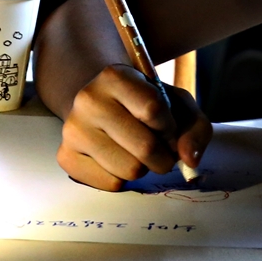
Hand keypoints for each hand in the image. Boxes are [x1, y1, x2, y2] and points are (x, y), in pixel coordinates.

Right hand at [57, 64, 212, 190]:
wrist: (103, 107)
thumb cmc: (146, 105)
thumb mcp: (177, 104)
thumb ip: (195, 129)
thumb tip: (189, 160)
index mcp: (115, 76)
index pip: (154, 110)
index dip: (170, 128)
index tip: (169, 129)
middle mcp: (88, 99)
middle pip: (144, 147)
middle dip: (163, 157)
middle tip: (161, 151)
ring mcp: (73, 129)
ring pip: (129, 170)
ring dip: (144, 169)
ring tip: (139, 154)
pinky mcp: (66, 156)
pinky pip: (110, 184)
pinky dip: (123, 179)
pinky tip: (119, 160)